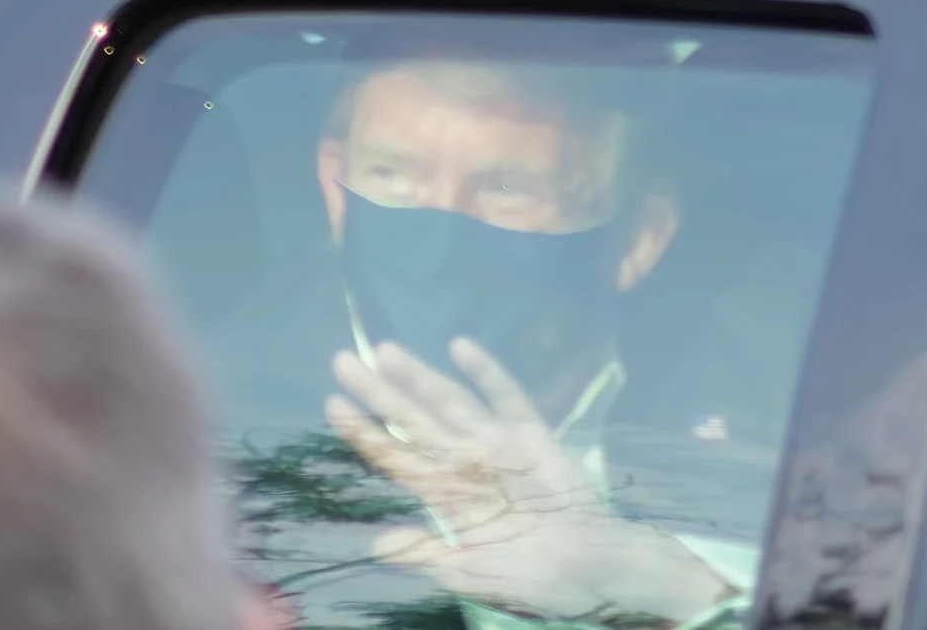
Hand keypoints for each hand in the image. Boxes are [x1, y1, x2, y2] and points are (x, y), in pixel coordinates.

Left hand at [326, 338, 731, 622]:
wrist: (593, 571)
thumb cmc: (533, 578)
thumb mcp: (472, 575)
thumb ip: (427, 555)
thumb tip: (376, 541)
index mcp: (446, 497)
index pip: (396, 457)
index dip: (366, 433)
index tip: (334, 405)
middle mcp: (465, 463)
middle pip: (413, 422)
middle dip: (380, 393)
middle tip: (344, 360)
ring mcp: (498, 446)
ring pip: (450, 404)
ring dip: (420, 378)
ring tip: (386, 352)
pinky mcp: (533, 437)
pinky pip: (506, 399)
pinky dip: (485, 374)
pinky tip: (461, 348)